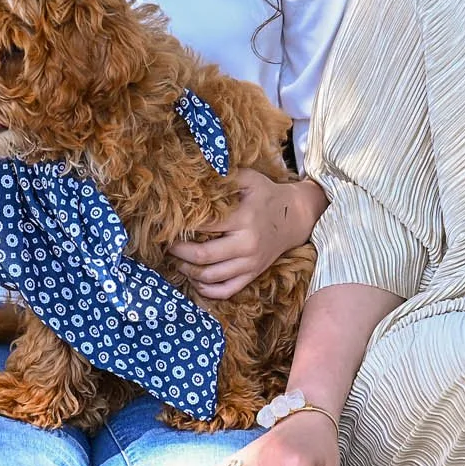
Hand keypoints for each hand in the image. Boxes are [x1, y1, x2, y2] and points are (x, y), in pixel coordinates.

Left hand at [171, 171, 326, 299]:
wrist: (297, 217)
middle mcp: (247, 245)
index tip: (168, 224)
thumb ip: (224, 176)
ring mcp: (251, 263)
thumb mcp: (250, 179)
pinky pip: (227, 290)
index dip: (181, 227)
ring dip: (189, 271)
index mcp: (243, 219)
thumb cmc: (267, 195)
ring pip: (211, 277)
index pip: (203, 227)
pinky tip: (196, 281)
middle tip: (167, 245)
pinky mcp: (253, 274)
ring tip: (178, 261)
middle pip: (203, 256)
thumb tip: (195, 175)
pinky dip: (207, 290)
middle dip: (179, 252)